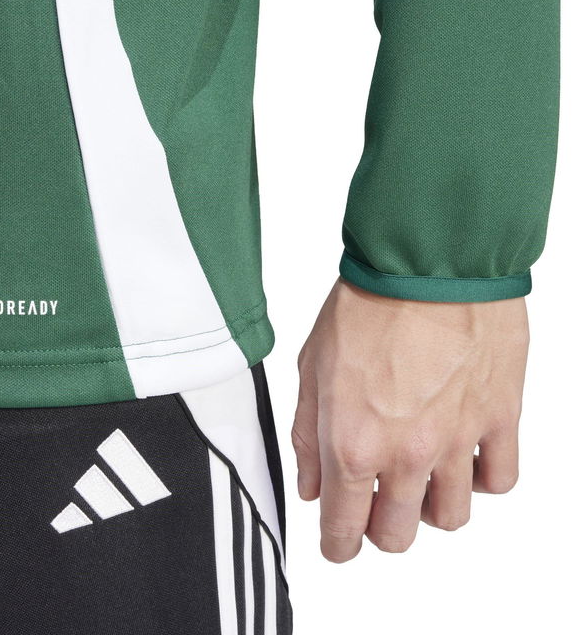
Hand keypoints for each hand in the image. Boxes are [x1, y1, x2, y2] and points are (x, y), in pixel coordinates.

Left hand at [291, 278, 528, 561]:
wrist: (427, 262)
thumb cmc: (366, 304)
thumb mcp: (312, 367)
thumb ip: (309, 435)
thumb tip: (314, 485)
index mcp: (352, 443)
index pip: (344, 528)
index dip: (338, 546)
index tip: (338, 544)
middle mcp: (406, 454)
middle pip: (398, 535)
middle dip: (380, 529)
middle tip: (374, 504)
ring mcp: (458, 441)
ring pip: (450, 519)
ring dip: (429, 507)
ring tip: (418, 474)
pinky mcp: (500, 418)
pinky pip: (499, 480)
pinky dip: (479, 479)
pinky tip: (462, 455)